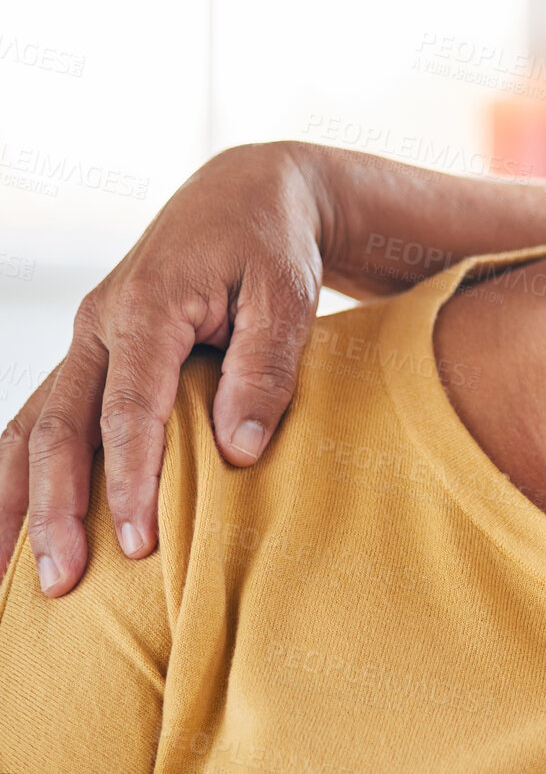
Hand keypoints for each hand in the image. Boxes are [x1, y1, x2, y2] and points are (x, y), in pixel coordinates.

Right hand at [0, 142, 329, 594]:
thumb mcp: (288, 296)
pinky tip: (12, 526)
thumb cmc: (273, 247)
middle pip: (58, 427)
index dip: (128, 479)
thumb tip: (238, 450)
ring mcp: (85, 338)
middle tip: (62, 582)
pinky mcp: (88, 352)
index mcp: (148, 307)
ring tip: (8, 575)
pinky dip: (18, 472)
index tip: (136, 544)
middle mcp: (100, 323)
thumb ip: (264, 369)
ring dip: (15, 500)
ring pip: (29, 425)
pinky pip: (38, 416)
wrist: (246, 194)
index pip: (128, 409)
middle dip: (55, 509)